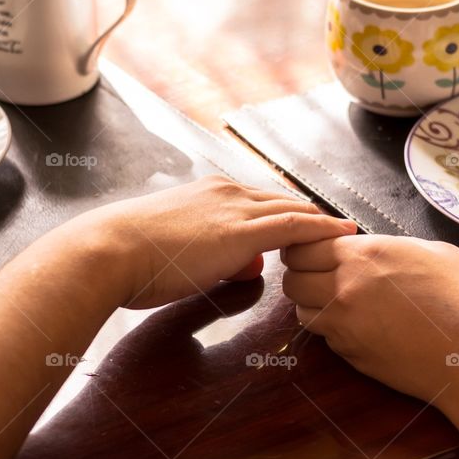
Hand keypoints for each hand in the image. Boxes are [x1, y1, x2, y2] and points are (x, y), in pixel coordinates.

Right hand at [69, 176, 355, 308]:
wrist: (111, 251)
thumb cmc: (132, 259)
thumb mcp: (179, 254)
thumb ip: (219, 257)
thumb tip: (252, 265)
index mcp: (208, 193)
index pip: (257, 201)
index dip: (285, 212)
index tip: (306, 222)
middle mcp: (225, 192)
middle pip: (280, 201)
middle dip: (309, 214)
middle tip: (335, 227)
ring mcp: (235, 208)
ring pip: (291, 210)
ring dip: (320, 222)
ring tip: (346, 232)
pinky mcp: (241, 231)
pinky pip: (294, 226)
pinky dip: (322, 229)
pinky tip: (343, 234)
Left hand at [282, 235, 458, 402]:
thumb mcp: (432, 251)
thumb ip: (390, 248)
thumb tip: (374, 250)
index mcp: (363, 255)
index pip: (302, 246)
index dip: (306, 245)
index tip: (319, 247)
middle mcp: (344, 289)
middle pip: (291, 279)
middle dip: (302, 273)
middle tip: (322, 272)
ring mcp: (344, 326)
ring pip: (301, 310)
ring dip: (313, 303)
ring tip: (339, 299)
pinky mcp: (351, 356)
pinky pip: (325, 338)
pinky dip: (332, 329)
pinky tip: (359, 325)